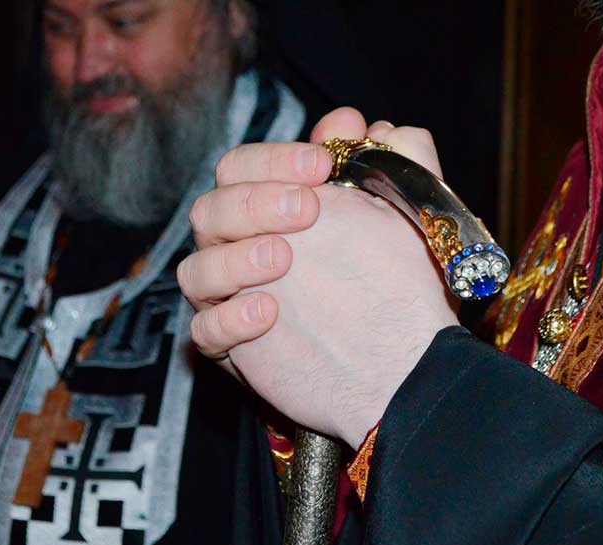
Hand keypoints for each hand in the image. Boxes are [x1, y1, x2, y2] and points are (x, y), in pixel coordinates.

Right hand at [178, 108, 458, 447]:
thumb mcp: (407, 217)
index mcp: (268, 208)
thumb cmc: (398, 283)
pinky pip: (203, 331)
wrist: (406, 363)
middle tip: (309, 209)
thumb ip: (395, 161)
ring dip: (234, 259)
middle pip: (210, 211)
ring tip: (284, 259)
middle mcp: (240, 247)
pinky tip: (268, 312)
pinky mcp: (232, 347)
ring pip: (195, 270)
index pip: (241, 167)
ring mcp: (230, 298)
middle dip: (255, 203)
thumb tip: (368, 125)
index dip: (274, 160)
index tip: (323, 165)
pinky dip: (228, 319)